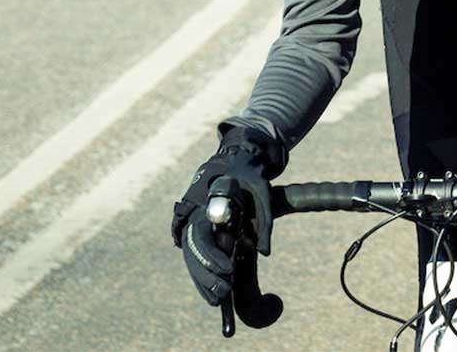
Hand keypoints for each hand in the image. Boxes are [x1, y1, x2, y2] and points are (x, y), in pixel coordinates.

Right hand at [170, 125, 286, 305]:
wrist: (235, 157)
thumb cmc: (248, 173)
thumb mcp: (261, 190)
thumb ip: (264, 220)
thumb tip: (264, 252)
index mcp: (205, 202)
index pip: (200, 236)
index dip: (211, 257)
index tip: (226, 271)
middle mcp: (193, 213)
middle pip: (192, 251)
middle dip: (206, 275)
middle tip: (223, 294)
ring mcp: (192, 220)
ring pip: (191, 255)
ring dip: (202, 278)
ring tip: (217, 300)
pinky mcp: (197, 227)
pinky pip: (195, 252)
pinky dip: (202, 271)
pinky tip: (212, 290)